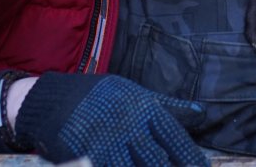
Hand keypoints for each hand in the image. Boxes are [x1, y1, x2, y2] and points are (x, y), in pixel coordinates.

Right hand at [15, 73, 207, 166]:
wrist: (53, 99)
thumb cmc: (101, 97)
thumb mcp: (136, 94)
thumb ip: (169, 106)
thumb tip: (201, 112)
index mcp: (144, 108)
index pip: (174, 136)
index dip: (190, 156)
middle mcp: (128, 126)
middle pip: (157, 160)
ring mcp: (107, 144)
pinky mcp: (88, 157)